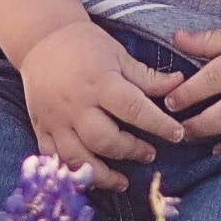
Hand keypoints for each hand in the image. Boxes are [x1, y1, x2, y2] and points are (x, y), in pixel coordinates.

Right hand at [17, 20, 185, 190]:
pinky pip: (53, 158)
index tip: (177, 134)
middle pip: (104, 139)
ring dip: (102, 174)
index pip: (133, 109)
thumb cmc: (85, 45)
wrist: (40, 39)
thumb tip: (180, 85)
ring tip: (122, 181)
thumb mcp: (118, 54)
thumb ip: (147, 77)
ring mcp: (56, 119)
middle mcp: (77, 104)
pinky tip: (90, 177)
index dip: (159, 124)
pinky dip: (71, 172)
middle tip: (149, 154)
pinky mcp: (41, 127)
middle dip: (130, 151)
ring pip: (78, 156)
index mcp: (100, 83)